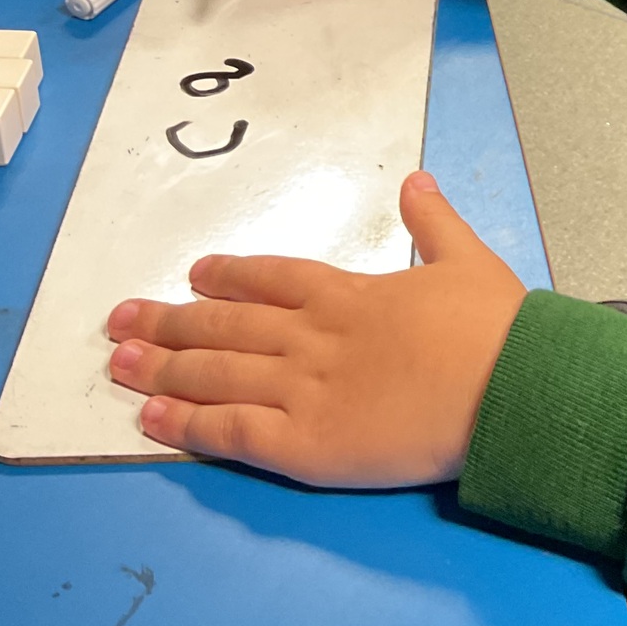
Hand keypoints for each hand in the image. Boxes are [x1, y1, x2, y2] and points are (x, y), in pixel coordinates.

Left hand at [105, 172, 525, 486]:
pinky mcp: (307, 445)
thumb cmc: (496, 329)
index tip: (193, 275)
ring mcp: (304, 390)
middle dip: (169, 323)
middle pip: (225, 326)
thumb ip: (434, 223)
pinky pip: (234, 432)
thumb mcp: (468, 260)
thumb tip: (415, 180)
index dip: (228, 277)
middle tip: (120, 320)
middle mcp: (313, 337)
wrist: (508, 389)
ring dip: (163, 369)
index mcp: (349, 294)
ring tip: (118, 364)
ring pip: (217, 375)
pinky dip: (189, 425)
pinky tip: (152, 420)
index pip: (271, 280)